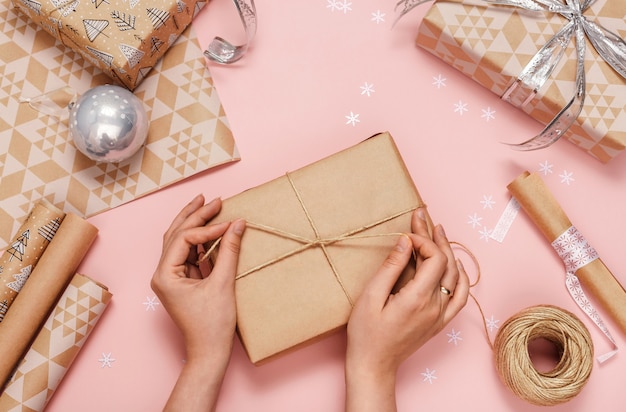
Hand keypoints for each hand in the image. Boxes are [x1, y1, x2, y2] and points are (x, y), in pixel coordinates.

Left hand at [151, 194, 244, 411]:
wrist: (209, 352)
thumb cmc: (212, 324)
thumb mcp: (223, 284)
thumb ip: (229, 251)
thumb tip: (238, 224)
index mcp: (164, 275)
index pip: (184, 239)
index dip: (208, 228)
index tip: (230, 224)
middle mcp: (162, 274)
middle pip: (176, 234)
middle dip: (194, 215)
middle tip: (212, 199)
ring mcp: (171, 278)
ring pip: (179, 242)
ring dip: (194, 224)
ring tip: (207, 205)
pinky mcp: (181, 282)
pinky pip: (188, 254)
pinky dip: (200, 241)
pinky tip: (211, 230)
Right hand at [345, 208, 468, 411]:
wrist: (374, 364)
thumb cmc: (366, 332)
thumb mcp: (371, 296)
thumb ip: (391, 267)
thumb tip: (406, 241)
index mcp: (417, 298)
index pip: (434, 258)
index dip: (423, 239)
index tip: (406, 233)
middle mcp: (435, 306)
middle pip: (446, 263)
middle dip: (434, 237)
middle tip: (422, 217)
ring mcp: (441, 315)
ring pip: (456, 276)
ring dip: (448, 252)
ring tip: (438, 233)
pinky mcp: (440, 322)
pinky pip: (461, 296)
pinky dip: (461, 277)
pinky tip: (454, 265)